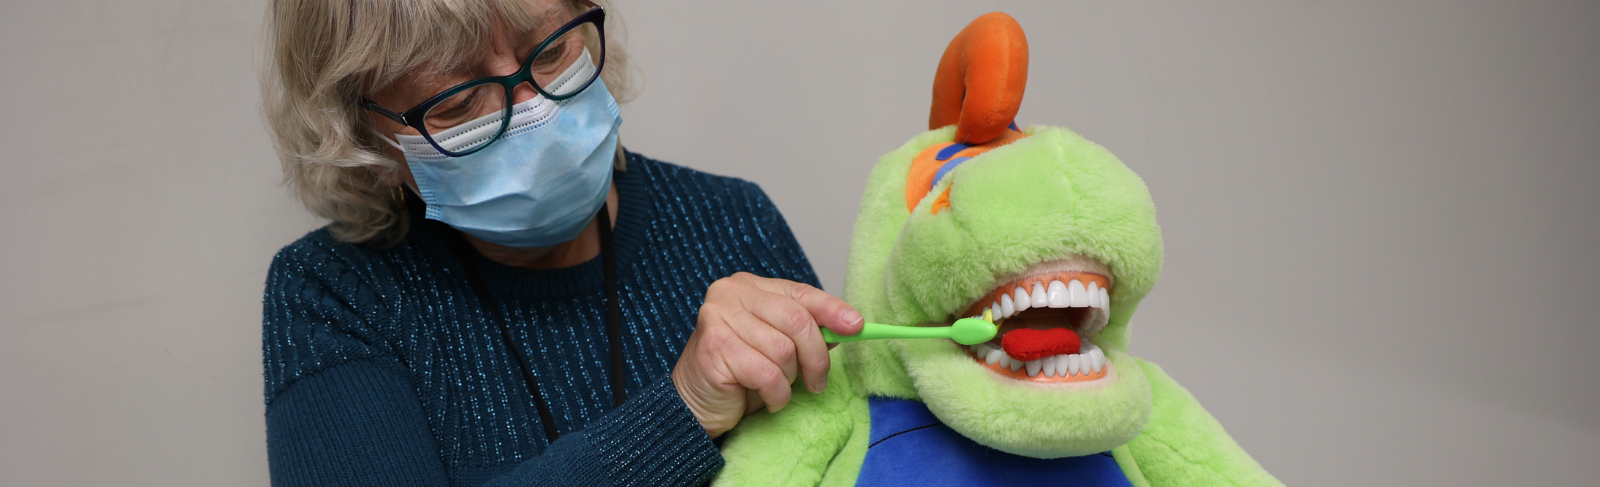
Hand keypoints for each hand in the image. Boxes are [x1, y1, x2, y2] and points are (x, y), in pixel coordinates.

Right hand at [671, 272, 863, 437]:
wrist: (693, 405)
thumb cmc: (738, 374)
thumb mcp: (778, 347)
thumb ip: (807, 332)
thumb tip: (849, 326)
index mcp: (749, 286)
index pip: (802, 293)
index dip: (833, 310)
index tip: (857, 327)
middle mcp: (731, 294)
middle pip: (798, 320)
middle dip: (816, 357)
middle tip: (817, 382)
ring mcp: (719, 317)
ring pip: (784, 351)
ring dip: (789, 379)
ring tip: (776, 387)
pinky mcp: (714, 347)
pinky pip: (768, 374)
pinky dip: (776, 394)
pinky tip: (765, 397)